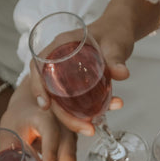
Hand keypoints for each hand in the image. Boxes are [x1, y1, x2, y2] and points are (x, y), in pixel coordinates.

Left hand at [0, 79, 77, 160]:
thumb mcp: (9, 126)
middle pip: (67, 159)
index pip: (51, 134)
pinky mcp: (69, 148)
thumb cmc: (21, 111)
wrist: (38, 97)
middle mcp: (64, 127)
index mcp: (46, 117)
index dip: (50, 153)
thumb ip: (7, 148)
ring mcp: (70, 138)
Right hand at [25, 19, 128, 138]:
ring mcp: (68, 74)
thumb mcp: (116, 43)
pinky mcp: (78, 84)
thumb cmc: (114, 31)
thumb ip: (116, 57)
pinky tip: (102, 117)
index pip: (38, 67)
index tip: (46, 105)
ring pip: (63, 100)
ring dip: (75, 118)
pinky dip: (87, 111)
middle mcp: (59, 61)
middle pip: (50, 91)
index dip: (37, 87)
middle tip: (85, 128)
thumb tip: (122, 73)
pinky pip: (76, 101)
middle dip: (63, 115)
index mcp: (61, 45)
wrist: (121, 32)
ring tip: (92, 129)